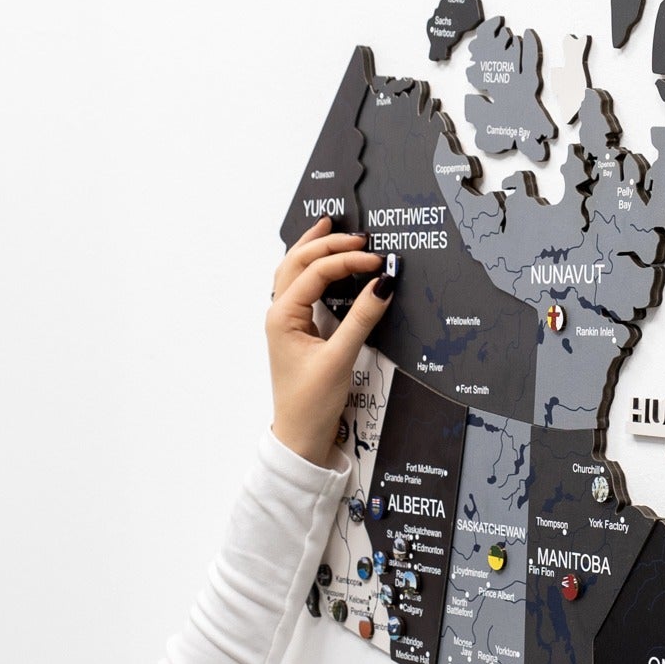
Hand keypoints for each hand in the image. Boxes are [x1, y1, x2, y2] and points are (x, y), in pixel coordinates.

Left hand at [265, 217, 392, 465]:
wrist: (299, 436)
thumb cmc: (312, 402)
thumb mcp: (340, 358)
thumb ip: (362, 318)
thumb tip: (384, 284)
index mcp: (282, 316)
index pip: (316, 272)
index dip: (347, 260)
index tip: (378, 260)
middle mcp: (279, 313)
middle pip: (298, 262)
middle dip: (326, 243)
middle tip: (357, 235)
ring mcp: (286, 321)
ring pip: (293, 271)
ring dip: (312, 248)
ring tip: (329, 227)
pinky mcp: (297, 330)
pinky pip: (300, 288)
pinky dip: (312, 269)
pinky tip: (324, 263)